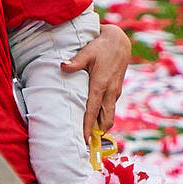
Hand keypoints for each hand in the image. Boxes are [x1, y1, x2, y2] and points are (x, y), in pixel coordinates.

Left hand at [61, 23, 130, 146]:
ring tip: (90, 133)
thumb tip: (62, 66)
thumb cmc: (101, 47)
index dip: (89, 127)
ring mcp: (115, 91)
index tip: (85, 140)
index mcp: (100, 84)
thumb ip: (75, 62)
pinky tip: (96, 115)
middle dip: (98, 132)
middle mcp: (110, 91)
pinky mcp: (117, 89)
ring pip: (110, 115)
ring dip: (101, 124)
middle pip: (106, 119)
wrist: (120, 42)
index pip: (93, 111)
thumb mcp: (87, 52)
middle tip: (87, 142)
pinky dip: (104, 114)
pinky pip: (110, 107)